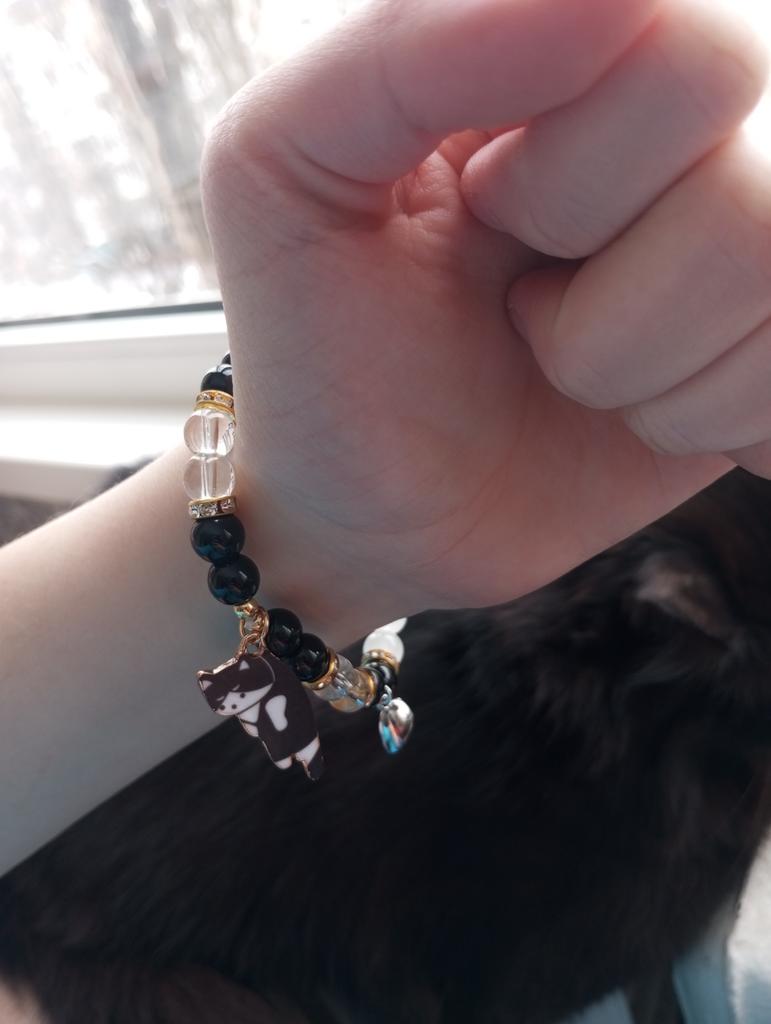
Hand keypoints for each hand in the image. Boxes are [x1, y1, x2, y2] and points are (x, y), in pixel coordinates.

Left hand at [200, 0, 769, 639]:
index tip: (487, 218)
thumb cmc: (317, 347)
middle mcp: (670, 140)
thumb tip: (615, 0)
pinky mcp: (759, 351)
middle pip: (750, 188)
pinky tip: (636, 420)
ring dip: (642, 375)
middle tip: (521, 313)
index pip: (686, 48)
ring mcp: (727, 251)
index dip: (573, 175)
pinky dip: (703, 425)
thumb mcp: (282, 169)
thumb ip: (402, 48)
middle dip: (603, 301)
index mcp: (562, 56)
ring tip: (569, 373)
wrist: (372, 514)